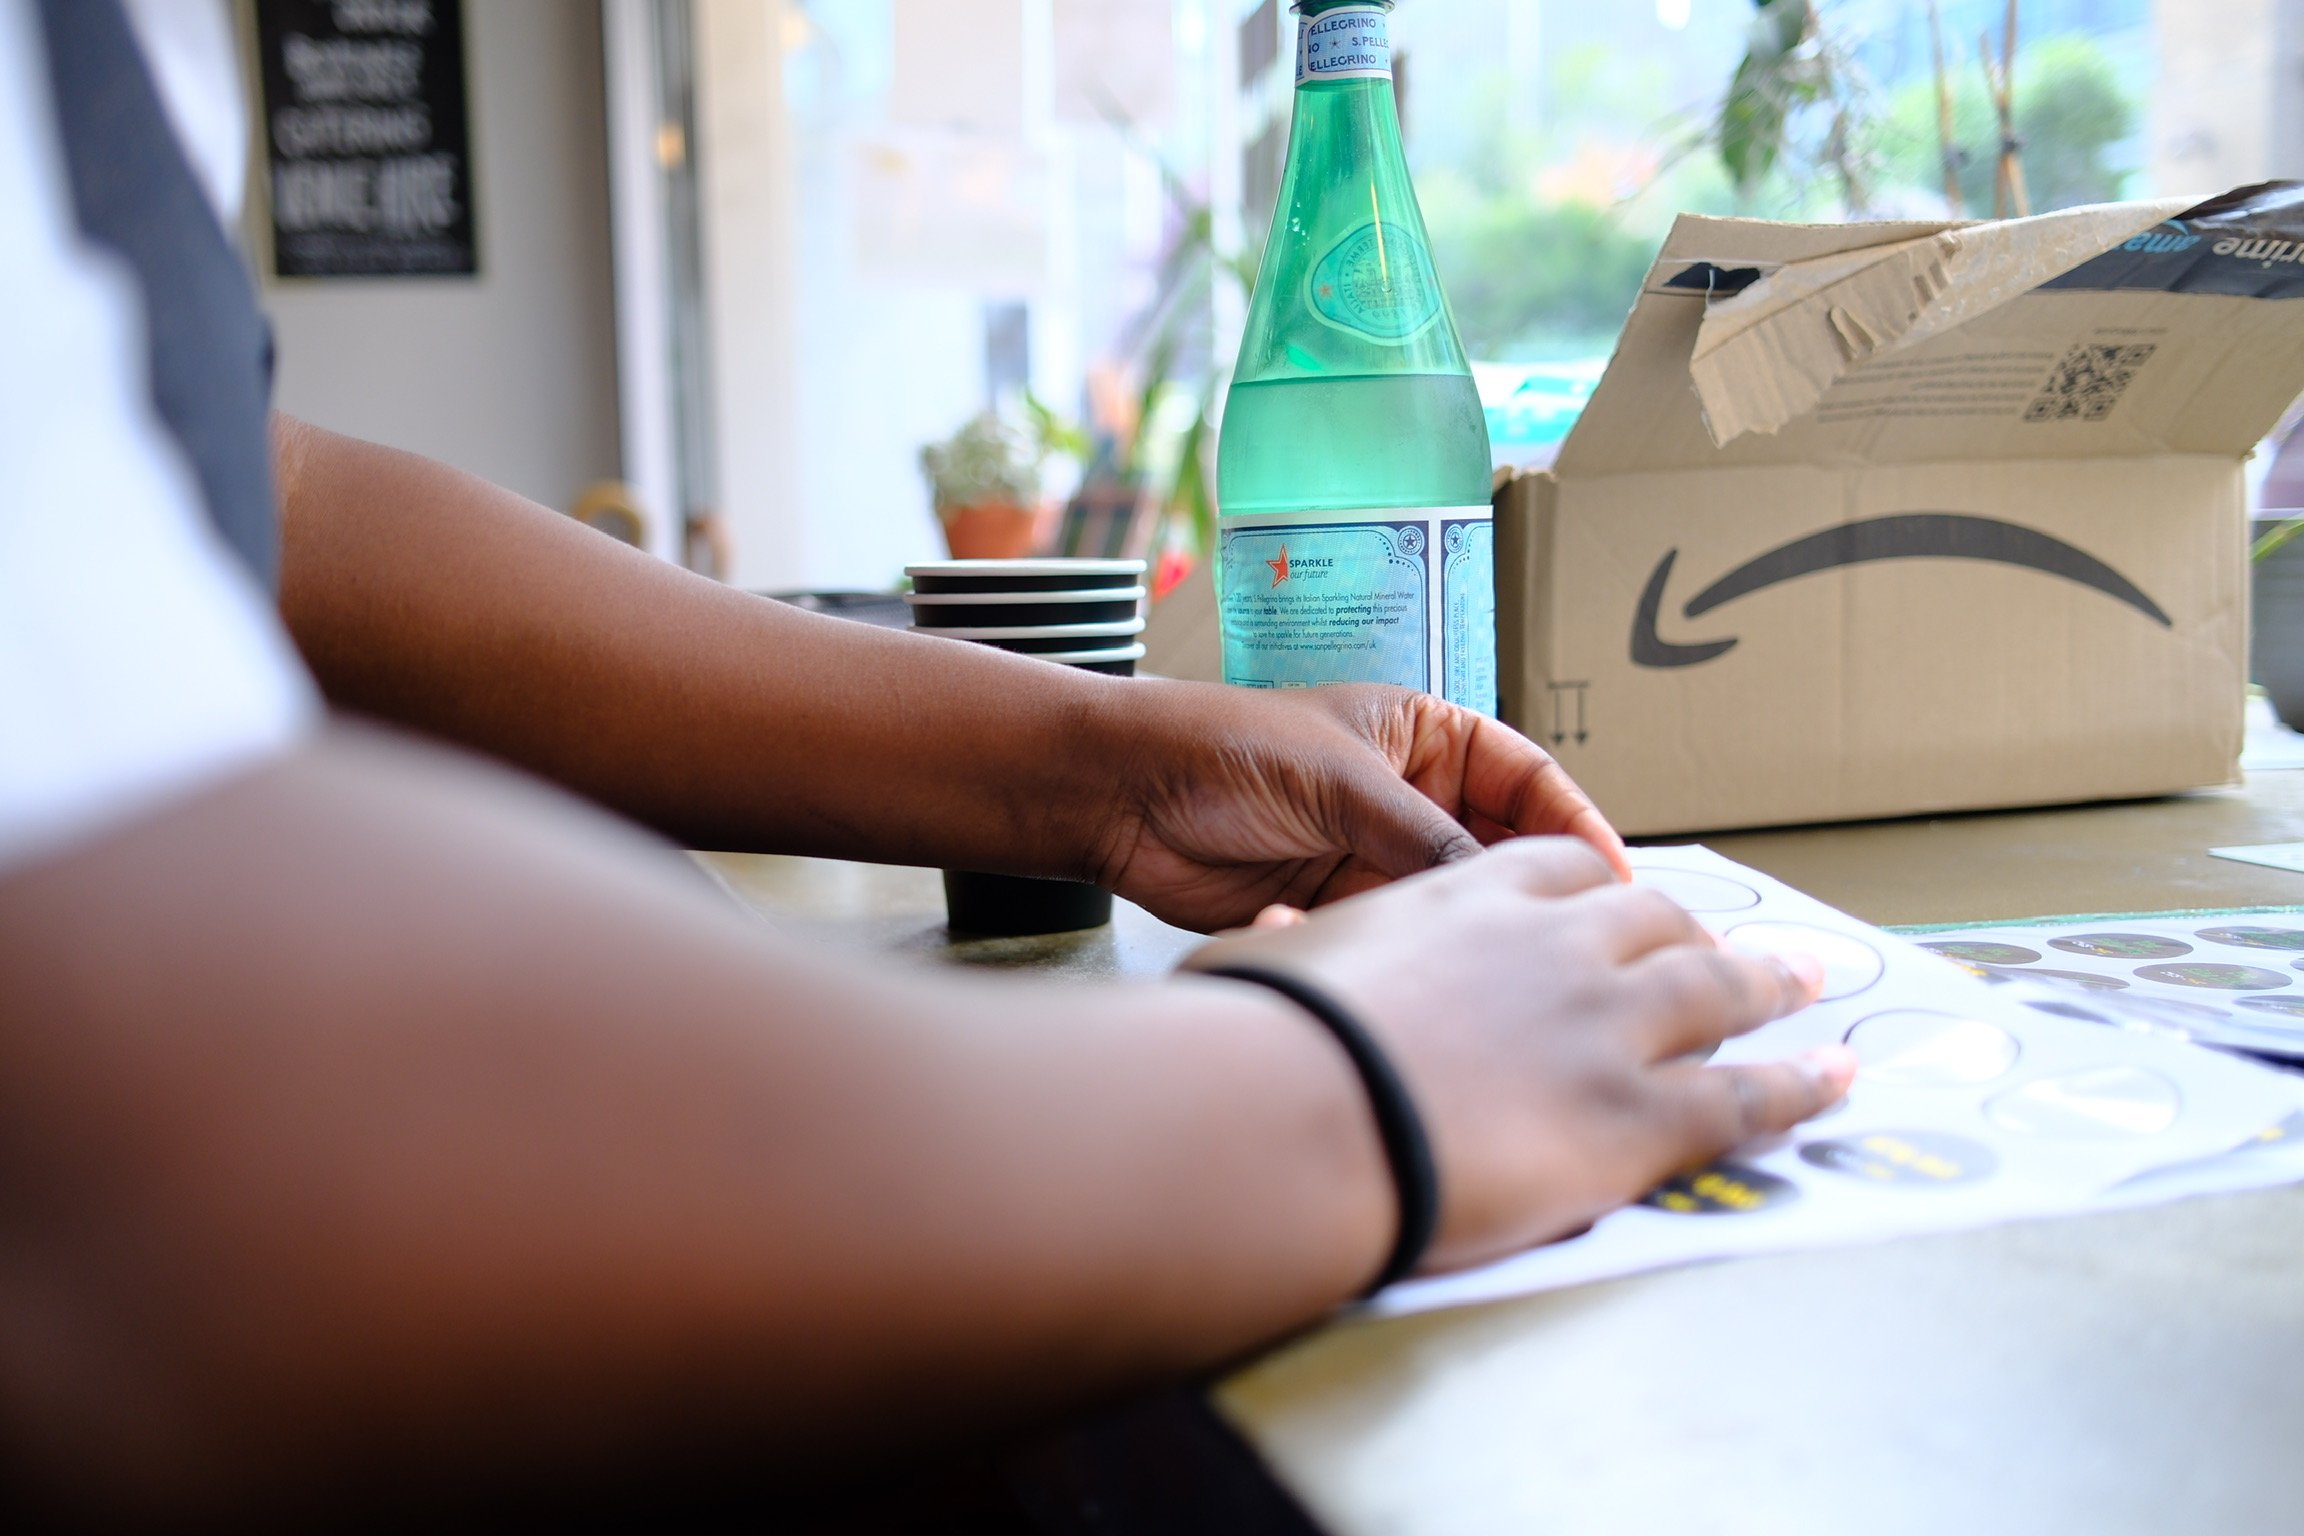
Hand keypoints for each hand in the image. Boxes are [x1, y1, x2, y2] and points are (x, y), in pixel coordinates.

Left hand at [1092, 681, 1628, 932]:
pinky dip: (1394, 956)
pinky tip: (1385, 963)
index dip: (1576, 829)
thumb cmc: (1222, 748)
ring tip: (1494, 976)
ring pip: (1452, 911)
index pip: (1529, 782)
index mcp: (1426, 737)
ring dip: (1463, 939)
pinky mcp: (1337, 913)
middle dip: (1534, 898)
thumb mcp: (1344, 784)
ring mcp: (1374, 859)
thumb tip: (1505, 899)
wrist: (1119, 798)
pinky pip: (1393, 943)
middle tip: (1578, 949)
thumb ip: (1429, 843)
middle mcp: (1410, 799)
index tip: (1617, 883)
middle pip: (1501, 855)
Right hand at [1183, 838, 1854, 1272]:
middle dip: (1702, 930)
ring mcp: (1608, 1025)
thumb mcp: (1265, 962)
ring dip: (1770, 987)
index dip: (1599, 886)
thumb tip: (1270, 929)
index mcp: (1467, 898)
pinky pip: (1744, 1098)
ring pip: (1717, 991)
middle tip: (1736, 942)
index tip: (1616, 898)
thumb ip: (1294, 945)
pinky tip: (1833, 1082)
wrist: (1302, 1115)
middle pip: (1656, 922)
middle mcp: (1555, 944)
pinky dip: (1799, 1088)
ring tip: (1809, 987)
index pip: (1556, 868)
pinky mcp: (1639, 1116)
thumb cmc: (1263, 1040)